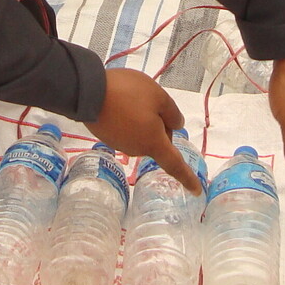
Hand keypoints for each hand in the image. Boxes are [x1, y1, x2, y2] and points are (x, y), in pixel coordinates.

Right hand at [88, 69, 199, 194]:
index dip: (187, 178)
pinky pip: (126, 130)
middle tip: (151, 101)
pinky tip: (119, 103)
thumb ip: (173, 113)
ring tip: (131, 98)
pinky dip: (128, 120)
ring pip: (142, 134)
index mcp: (153, 143)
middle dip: (160, 125)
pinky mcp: (107, 138)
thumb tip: (177, 126)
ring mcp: (120, 145)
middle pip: (157, 141)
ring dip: (143, 121)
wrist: (88, 92)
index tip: (197, 191)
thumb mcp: (159, 96)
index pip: (175, 165)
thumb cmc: (128, 93)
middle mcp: (137, 150)